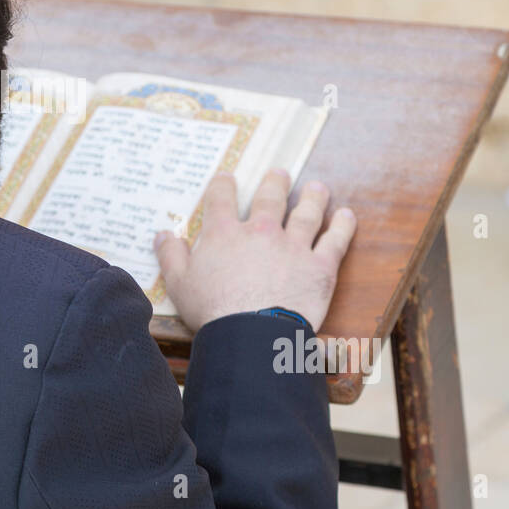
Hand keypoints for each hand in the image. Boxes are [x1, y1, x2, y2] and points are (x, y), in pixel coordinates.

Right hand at [154, 170, 355, 333]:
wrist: (251, 335)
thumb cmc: (213, 312)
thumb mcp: (179, 284)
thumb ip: (171, 256)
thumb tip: (162, 235)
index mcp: (224, 234)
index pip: (221, 198)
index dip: (223, 185)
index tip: (227, 178)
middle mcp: (261, 231)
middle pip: (269, 198)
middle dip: (275, 183)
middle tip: (280, 174)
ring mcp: (293, 246)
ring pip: (306, 213)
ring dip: (312, 198)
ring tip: (316, 188)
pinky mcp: (320, 266)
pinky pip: (335, 241)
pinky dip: (343, 227)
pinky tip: (346, 216)